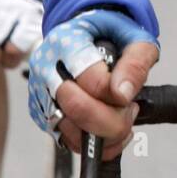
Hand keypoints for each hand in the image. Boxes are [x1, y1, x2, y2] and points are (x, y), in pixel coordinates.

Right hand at [28, 8, 158, 159]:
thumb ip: (135, 63)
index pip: (90, 80)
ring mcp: (42, 93)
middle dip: (112, 120)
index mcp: (66, 42)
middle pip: (77, 109)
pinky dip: (95, 144)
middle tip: (128, 110)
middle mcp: (47, 68)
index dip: (116, 95)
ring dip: (105, 134)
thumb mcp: (135, 38)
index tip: (129, 99)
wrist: (90, 33)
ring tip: (120, 116)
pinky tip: (108, 127)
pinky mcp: (43, 114)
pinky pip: (69, 142)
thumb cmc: (110, 34)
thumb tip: (122, 94)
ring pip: (72, 132)